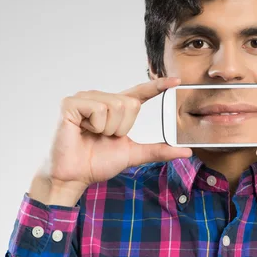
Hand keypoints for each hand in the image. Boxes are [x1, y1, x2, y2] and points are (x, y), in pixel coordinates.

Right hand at [31, 77, 192, 204]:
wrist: (74, 176)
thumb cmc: (97, 163)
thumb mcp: (134, 154)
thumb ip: (158, 150)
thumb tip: (186, 151)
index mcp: (115, 108)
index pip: (140, 93)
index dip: (158, 86)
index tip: (177, 81)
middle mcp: (101, 98)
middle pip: (130, 103)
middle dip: (121, 127)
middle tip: (103, 137)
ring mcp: (85, 98)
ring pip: (116, 105)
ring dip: (108, 128)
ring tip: (92, 135)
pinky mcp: (71, 103)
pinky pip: (99, 109)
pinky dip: (95, 126)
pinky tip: (82, 130)